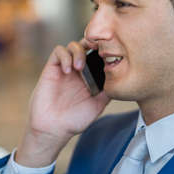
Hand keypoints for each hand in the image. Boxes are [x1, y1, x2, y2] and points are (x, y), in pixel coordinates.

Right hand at [15, 39, 109, 166]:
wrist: (54, 129)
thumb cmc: (75, 120)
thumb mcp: (98, 105)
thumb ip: (108, 90)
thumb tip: (122, 78)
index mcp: (90, 76)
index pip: (98, 55)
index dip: (105, 51)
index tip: (110, 55)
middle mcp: (78, 70)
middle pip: (87, 45)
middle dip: (93, 44)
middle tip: (97, 53)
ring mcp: (65, 68)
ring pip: (73, 45)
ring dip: (78, 52)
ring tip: (80, 67)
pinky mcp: (52, 68)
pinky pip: (58, 51)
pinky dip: (65, 56)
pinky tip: (68, 71)